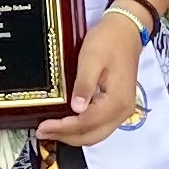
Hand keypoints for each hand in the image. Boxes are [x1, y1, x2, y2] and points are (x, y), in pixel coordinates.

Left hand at [36, 8, 152, 150]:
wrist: (126, 31)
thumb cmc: (108, 42)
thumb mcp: (91, 59)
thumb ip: (84, 85)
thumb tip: (76, 109)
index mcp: (117, 101)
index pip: (86, 123)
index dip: (63, 128)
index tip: (43, 127)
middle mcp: (123, 111)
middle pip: (93, 136)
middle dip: (66, 137)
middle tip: (43, 132)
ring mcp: (123, 110)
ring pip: (97, 134)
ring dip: (74, 136)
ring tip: (52, 130)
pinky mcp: (119, 106)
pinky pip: (101, 126)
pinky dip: (83, 129)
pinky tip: (68, 123)